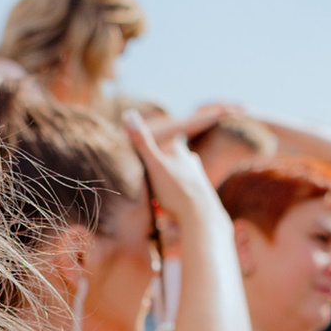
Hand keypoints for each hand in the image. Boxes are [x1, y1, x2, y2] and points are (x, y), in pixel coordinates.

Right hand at [127, 115, 217, 230]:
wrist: (200, 217)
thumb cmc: (176, 190)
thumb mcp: (154, 165)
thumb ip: (142, 142)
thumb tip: (129, 114)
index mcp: (180, 151)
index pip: (169, 142)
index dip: (156, 151)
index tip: (148, 158)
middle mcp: (192, 162)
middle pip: (173, 160)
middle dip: (162, 169)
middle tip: (151, 179)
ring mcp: (198, 178)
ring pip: (178, 177)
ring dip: (168, 185)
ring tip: (158, 196)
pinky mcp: (200, 196)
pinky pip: (183, 193)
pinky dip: (175, 197)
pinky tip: (167, 209)